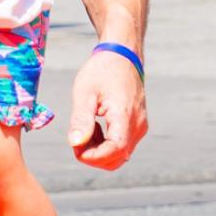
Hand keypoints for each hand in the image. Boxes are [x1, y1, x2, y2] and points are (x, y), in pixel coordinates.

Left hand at [67, 48, 147, 169]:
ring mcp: (140, 127)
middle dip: (93, 156)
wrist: (122, 56)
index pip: (114, 151)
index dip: (93, 156)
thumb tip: (75, 143)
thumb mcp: (85, 92)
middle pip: (116, 158)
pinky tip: (97, 127)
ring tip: (87, 129)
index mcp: (125, 116)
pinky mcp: (137, 126)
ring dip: (99, 151)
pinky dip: (106, 145)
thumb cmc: (102, 71)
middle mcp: (137, 126)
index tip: (76, 146)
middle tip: (77, 137)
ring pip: (119, 155)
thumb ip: (81, 119)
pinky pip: (122, 146)